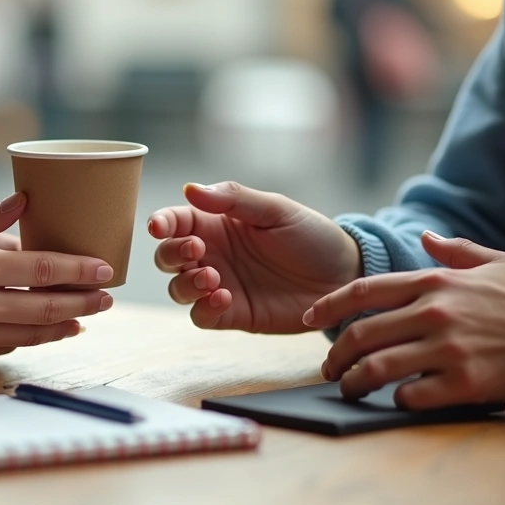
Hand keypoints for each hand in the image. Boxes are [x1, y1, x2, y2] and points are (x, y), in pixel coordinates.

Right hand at [0, 192, 114, 366]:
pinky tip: (49, 331)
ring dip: (65, 325)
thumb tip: (25, 202)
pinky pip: (8, 346)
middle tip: (108, 298)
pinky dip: (34, 338)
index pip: (41, 269)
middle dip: (84, 302)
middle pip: (47, 307)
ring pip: (32, 332)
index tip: (104, 270)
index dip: (79, 270)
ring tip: (87, 316)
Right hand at [149, 182, 361, 332]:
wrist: (344, 276)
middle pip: (167, 256)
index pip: (175, 221)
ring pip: (178, 288)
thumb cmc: (312, 236)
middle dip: (171, 253)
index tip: (160, 227)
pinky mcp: (232, 314)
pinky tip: (223, 297)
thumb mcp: (276, 210)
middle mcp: (212, 254)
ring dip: (185, 283)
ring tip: (212, 278)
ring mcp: (219, 285)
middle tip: (197, 249)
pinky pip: (201, 315)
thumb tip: (189, 189)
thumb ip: (234, 199)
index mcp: (217, 224)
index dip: (161, 223)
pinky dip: (203, 308)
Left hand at [307, 232, 504, 408]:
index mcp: (434, 283)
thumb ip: (455, 250)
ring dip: (353, 382)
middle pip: (361, 335)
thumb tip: (425, 235)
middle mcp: (434, 314)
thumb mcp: (496, 262)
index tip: (308, 319)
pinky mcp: (463, 383)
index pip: (364, 291)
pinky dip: (394, 400)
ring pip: (377, 368)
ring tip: (349, 389)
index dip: (327, 306)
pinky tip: (393, 400)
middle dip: (335, 355)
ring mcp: (447, 349)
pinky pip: (411, 395)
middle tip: (328, 368)